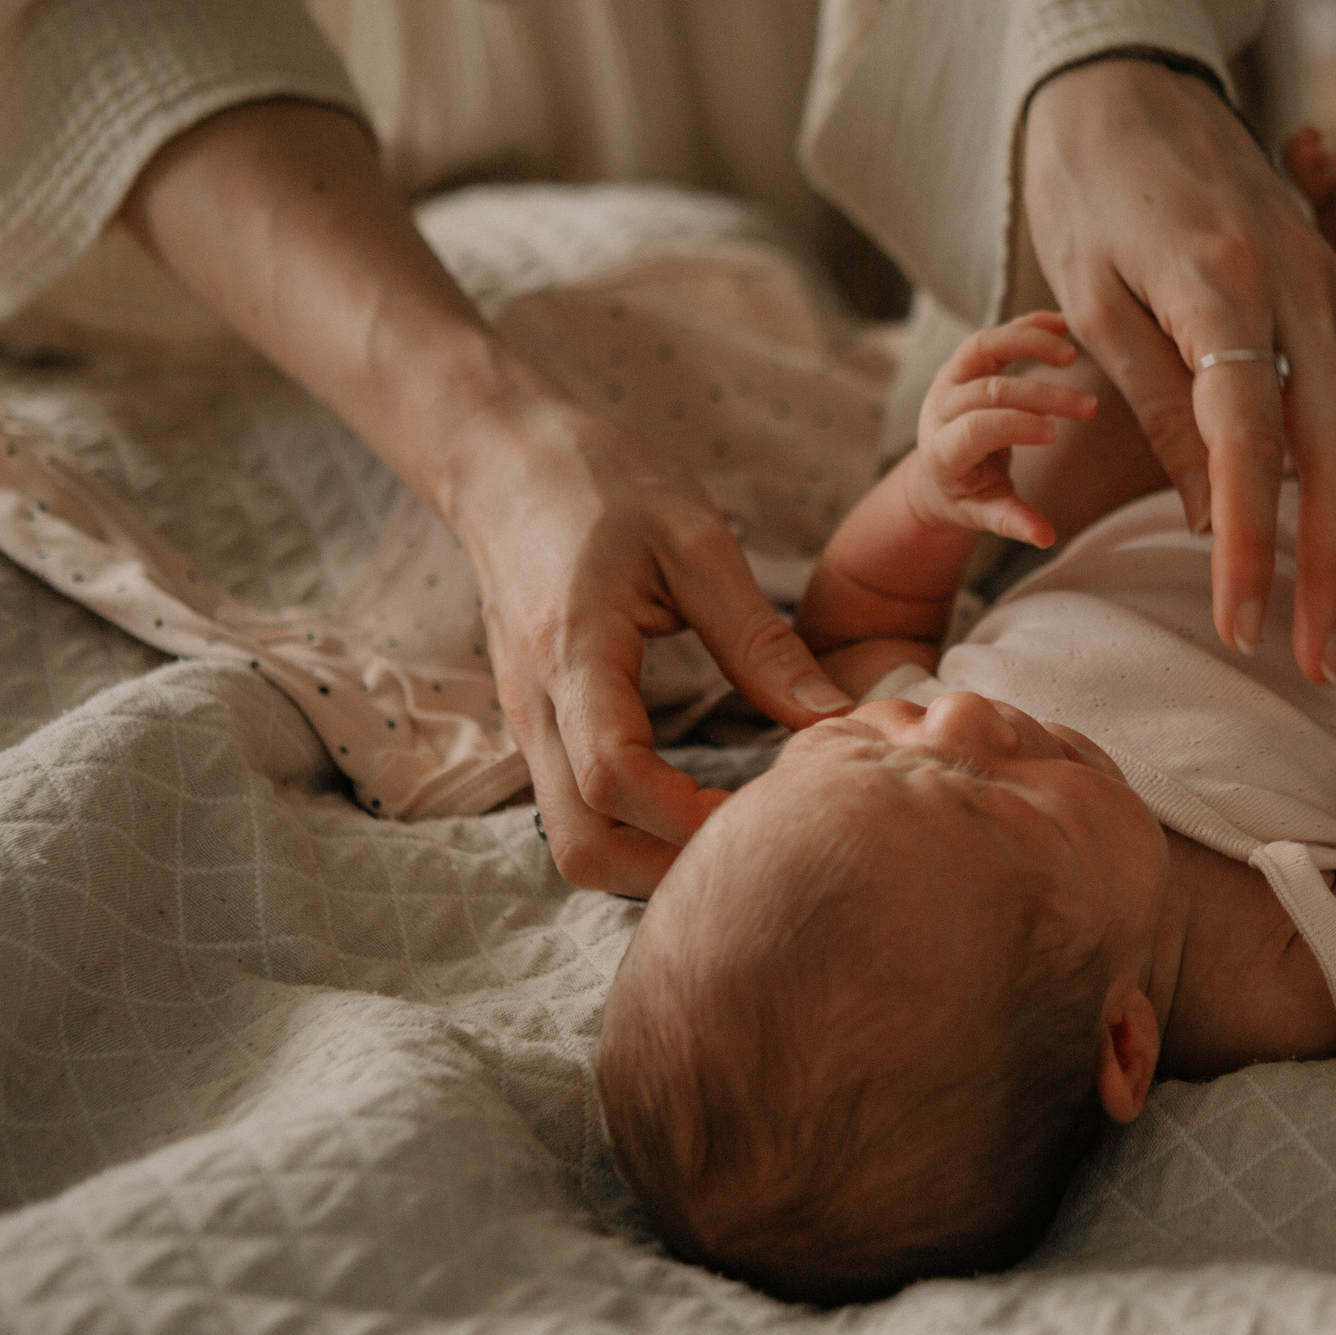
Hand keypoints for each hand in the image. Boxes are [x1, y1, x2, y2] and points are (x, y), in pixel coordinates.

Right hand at [451, 399, 850, 896]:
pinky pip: (578, 814)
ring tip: (739, 834)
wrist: (504, 464)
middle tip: (761, 846)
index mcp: (572, 653)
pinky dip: (637, 834)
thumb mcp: (696, 542)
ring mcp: (528, 727)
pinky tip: (703, 808)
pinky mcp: (540, 731)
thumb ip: (758, 637)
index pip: (614, 775)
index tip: (766, 817)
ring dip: (653, 864)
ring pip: (575, 843)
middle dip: (671, 870)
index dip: (689, 817)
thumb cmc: (603, 485)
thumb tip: (831, 717)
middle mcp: (536, 708)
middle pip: (584, 845)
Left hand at [905, 312, 1098, 548]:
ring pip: (983, 346)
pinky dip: (1027, 326)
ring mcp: (950, 379)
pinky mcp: (965, 361)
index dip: (1014, 425)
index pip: (975, 429)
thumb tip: (1046, 538)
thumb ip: (1012, 521)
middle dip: (1041, 396)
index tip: (1054, 433)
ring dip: (1029, 343)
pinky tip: (1062, 325)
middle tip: (1088, 409)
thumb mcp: (984, 513)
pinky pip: (994, 335)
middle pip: (989, 390)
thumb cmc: (966, 496)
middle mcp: (940, 408)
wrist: (937, 471)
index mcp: (942, 450)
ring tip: (1070, 354)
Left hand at [1022, 57, 1335, 682]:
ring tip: (1328, 625)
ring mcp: (1326, 277)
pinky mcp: (1331, 279)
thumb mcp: (1094, 300)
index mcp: (1226, 281)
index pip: (1250, 442)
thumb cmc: (1084, 184)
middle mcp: (1299, 280)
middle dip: (1330, 568)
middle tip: (1319, 668)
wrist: (1124, 74)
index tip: (1242, 629)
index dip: (1252, 546)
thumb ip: (1162, 408)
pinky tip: (1335, 538)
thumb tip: (1218, 523)